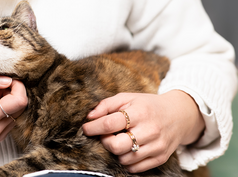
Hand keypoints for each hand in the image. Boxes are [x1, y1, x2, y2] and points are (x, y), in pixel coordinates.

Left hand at [82, 90, 204, 172]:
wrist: (179, 115)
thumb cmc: (147, 106)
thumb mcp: (127, 98)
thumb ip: (106, 105)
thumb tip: (90, 116)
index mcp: (140, 112)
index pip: (110, 124)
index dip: (93, 127)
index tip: (86, 128)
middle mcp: (150, 130)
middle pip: (116, 146)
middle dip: (105, 142)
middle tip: (106, 135)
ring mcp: (157, 146)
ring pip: (124, 159)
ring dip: (116, 151)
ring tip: (119, 140)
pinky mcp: (160, 158)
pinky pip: (135, 168)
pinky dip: (126, 160)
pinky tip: (128, 149)